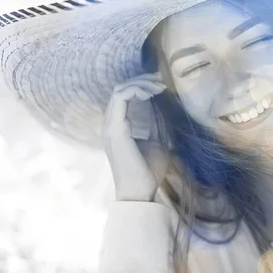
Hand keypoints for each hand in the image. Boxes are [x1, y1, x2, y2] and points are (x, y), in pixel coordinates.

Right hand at [101, 72, 168, 201]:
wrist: (140, 191)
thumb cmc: (148, 171)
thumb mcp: (157, 142)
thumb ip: (155, 125)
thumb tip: (161, 108)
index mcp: (118, 127)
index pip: (124, 96)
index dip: (141, 86)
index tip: (161, 86)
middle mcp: (110, 124)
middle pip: (121, 89)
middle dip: (142, 81)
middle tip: (161, 81)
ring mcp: (110, 125)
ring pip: (120, 90)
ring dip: (141, 84)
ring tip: (159, 86)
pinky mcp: (115, 128)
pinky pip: (121, 97)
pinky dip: (137, 90)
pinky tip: (151, 93)